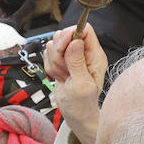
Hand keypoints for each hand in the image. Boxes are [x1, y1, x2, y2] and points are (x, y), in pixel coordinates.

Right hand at [47, 27, 105, 143]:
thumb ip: (77, 63)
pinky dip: (50, 67)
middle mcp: (84, 52)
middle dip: (59, 52)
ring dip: (54, 61)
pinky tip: (59, 76)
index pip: (84, 29)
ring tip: (64, 75)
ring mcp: (72, 56)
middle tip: (65, 69)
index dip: (70, 35)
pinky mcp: (62, 61)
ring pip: (54, 45)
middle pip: (65, 34)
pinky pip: (48, 55)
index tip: (63, 48)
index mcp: (95, 55)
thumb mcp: (81, 85)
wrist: (76, 114)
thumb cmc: (83, 104)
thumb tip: (76, 42)